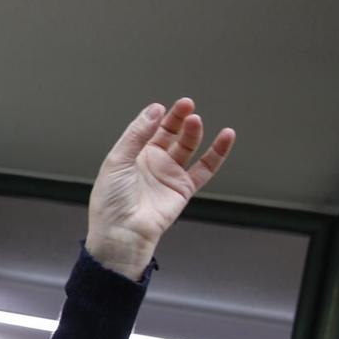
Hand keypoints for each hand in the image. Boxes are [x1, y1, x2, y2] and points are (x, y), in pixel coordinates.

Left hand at [86, 98, 235, 278]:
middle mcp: (151, 162)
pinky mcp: (184, 188)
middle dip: (178, 118)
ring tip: (195, 120)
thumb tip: (153, 111)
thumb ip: (136, 135)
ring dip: (193, 132)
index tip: (162, 106)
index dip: (156, 116)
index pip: (148, 129)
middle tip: (187, 105)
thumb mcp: (117, 161)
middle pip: (170, 133)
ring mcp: (169, 174)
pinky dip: (217, 152)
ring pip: (187, 146)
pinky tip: (226, 136)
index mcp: (131, 155)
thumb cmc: (111, 202)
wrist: (122, 233)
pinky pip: (205, 167)